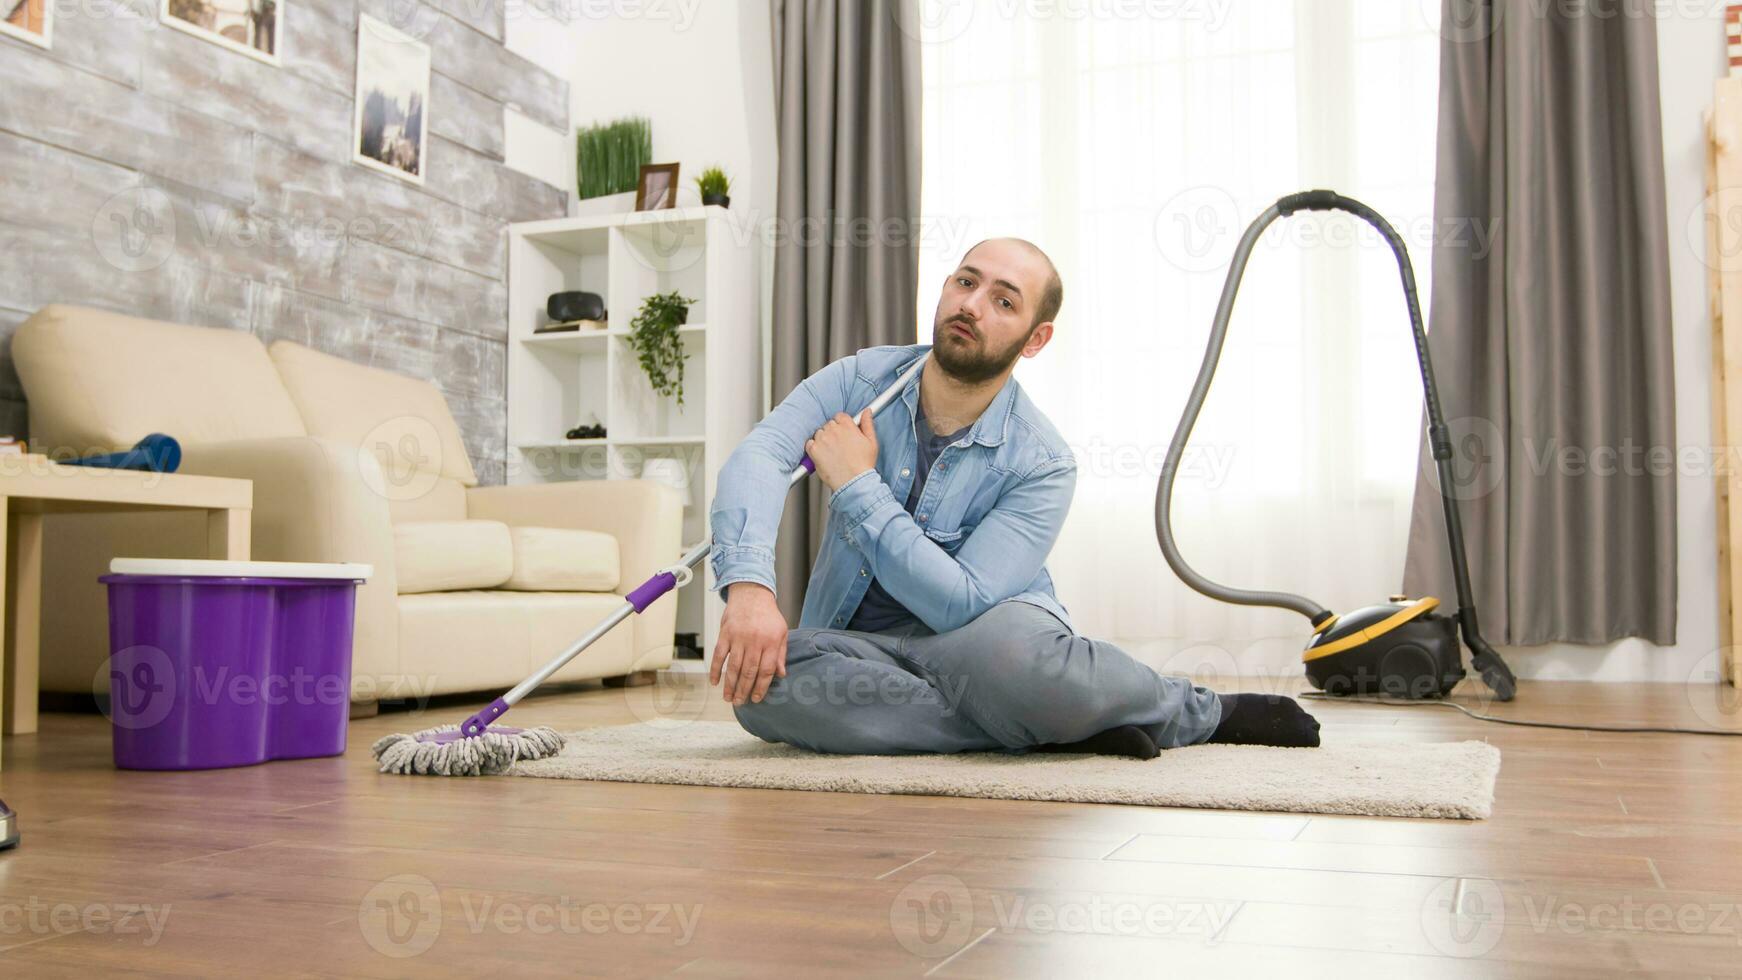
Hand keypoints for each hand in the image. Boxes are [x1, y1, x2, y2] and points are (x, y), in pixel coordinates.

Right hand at [711, 582, 787, 703]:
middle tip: (740, 703)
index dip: (761, 687)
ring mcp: (738, 637)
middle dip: (744, 690)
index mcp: (771, 642)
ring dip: (730, 685)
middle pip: (749, 671)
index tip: (756, 698)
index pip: (766, 670)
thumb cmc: (768, 615)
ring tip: (729, 698)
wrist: (751, 594)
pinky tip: (714, 682)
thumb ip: (781, 654)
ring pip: (733, 666)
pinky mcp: (725, 634)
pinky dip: (715, 669)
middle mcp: (755, 641)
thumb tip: (781, 675)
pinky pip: (718, 655)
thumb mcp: (782, 632)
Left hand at [805, 411, 877, 491]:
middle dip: (833, 433)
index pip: (840, 416)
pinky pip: (809, 443)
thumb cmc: (863, 465)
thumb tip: (867, 412)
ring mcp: (823, 440)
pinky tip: (823, 455)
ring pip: (819, 433)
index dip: (842, 425)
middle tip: (838, 446)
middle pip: (829, 424)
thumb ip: (867, 424)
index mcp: (847, 426)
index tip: (843, 433)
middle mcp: (834, 430)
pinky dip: (813, 448)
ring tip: (832, 453)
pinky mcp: (814, 450)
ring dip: (823, 440)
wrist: (854, 482)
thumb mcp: (871, 442)